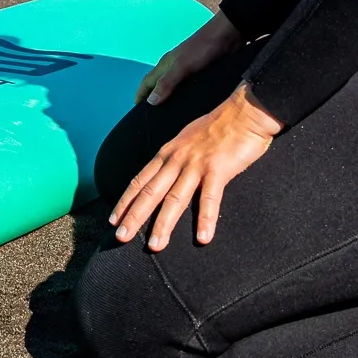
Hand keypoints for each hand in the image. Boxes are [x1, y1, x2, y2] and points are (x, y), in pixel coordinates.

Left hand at [109, 85, 281, 250]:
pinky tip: (203, 238)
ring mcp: (196, 164)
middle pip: (150, 192)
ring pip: (175, 198)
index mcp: (168, 153)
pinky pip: (210, 198)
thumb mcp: (187, 139)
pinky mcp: (218, 169)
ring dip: (163, 224)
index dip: (125, 201)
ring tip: (155, 246)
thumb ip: (176, 157)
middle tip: (120, 237)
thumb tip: (167, 173)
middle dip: (134, 216)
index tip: (113, 219)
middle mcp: (176, 159)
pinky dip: (205, 218)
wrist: (244, 111)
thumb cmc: (219, 126)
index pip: (140, 180)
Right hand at [136, 10, 243, 105]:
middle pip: (158, 84)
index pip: (147, 82)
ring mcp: (187, 69)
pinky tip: (190, 104)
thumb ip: (167, 83)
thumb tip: (151, 102)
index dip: (140, 95)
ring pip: (173, 86)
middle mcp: (173, 66)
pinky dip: (184, 95)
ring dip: (169, 98)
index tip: (136, 110)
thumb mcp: (182, 66)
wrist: (227, 35)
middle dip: (153, 98)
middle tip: (153, 117)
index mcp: (165, 64)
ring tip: (171, 114)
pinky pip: (187, 86)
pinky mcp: (200, 71)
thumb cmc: (202, 48)